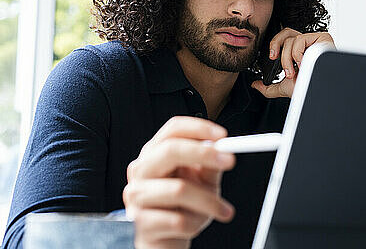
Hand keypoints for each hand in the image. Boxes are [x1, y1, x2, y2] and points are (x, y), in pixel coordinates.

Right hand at [123, 116, 235, 248]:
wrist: (165, 242)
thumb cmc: (181, 208)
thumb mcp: (202, 182)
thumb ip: (210, 164)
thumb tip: (222, 148)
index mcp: (155, 153)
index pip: (173, 129)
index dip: (199, 128)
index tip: (223, 136)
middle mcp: (141, 169)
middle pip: (170, 150)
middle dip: (203, 154)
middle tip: (229, 161)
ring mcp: (136, 195)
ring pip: (179, 189)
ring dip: (209, 201)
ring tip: (222, 210)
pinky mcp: (140, 222)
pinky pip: (178, 220)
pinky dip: (195, 224)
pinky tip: (194, 225)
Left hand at [251, 30, 334, 97]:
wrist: (319, 94)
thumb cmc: (308, 90)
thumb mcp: (284, 88)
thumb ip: (268, 87)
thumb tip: (256, 85)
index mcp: (299, 52)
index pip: (284, 38)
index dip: (275, 43)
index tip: (271, 57)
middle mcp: (307, 45)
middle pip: (286, 31)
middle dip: (276, 44)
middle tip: (274, 58)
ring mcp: (315, 41)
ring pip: (291, 39)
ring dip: (287, 58)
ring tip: (293, 72)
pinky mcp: (323, 38)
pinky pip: (301, 39)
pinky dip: (297, 54)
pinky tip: (303, 65)